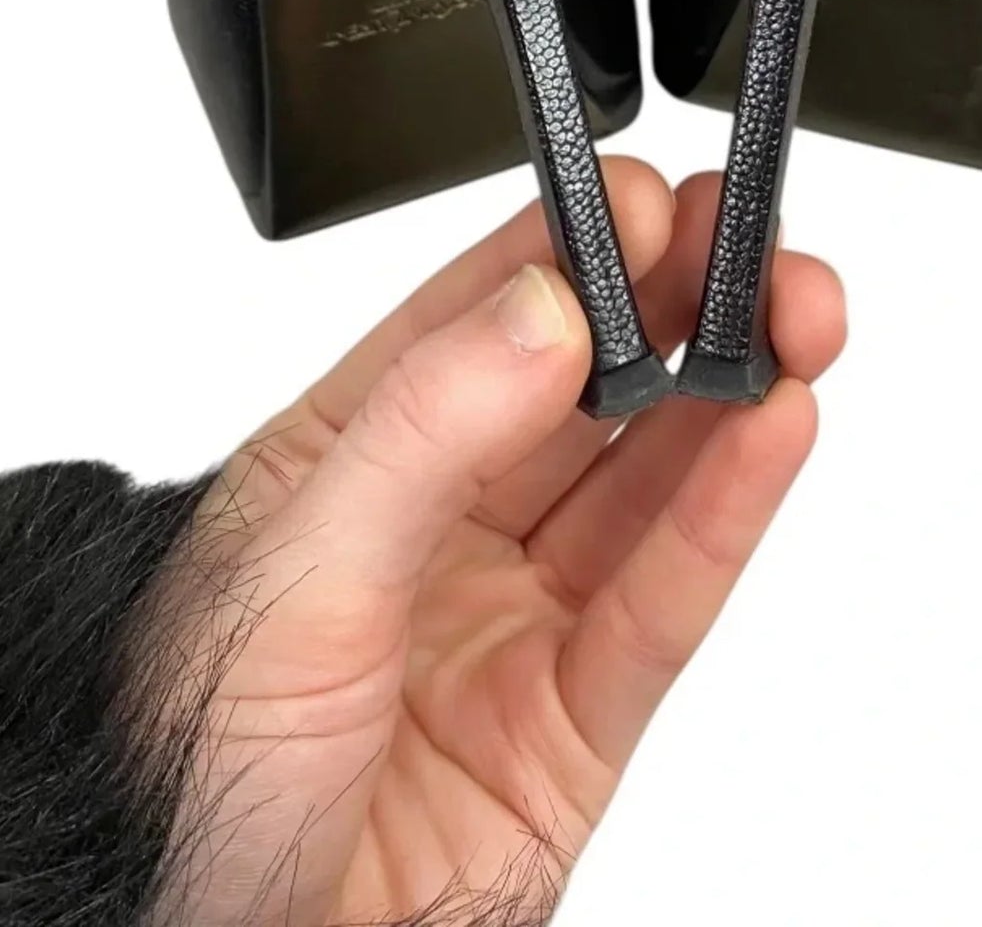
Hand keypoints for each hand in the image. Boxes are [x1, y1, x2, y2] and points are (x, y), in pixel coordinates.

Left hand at [139, 160, 845, 924]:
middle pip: (591, 384)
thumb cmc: (186, 780)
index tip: (649, 201)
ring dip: (731, 386)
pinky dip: (731, 513)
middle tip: (749, 240)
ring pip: (649, 476)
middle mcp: (443, 525)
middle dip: (679, 300)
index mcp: (350, 459)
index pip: (482, 320)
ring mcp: (517, 619)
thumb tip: (546, 311)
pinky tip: (774, 428)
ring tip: (795, 316)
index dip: (576, 249)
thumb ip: (424, 429)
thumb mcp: (290, 571)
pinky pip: (669, 601)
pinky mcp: (578, 721)